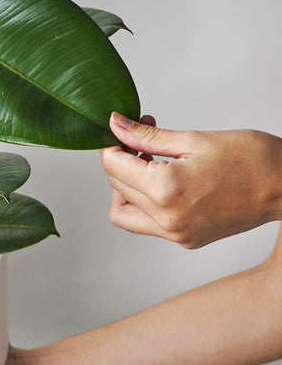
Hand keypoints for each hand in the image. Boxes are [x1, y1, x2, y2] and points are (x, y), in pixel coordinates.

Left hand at [100, 113, 281, 248]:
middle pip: (117, 188)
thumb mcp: (193, 139)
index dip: (113, 144)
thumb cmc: (251, 158)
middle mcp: (168, 219)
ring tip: (150, 162)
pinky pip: (149, 224)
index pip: (113, 167)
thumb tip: (115, 124)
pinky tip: (166, 178)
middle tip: (142, 138)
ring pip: (125, 214)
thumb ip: (147, 136)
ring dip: (127, 187)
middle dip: (121, 160)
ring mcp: (177, 234)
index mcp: (166, 190)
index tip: (124, 130)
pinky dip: (146, 202)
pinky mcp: (187, 240)